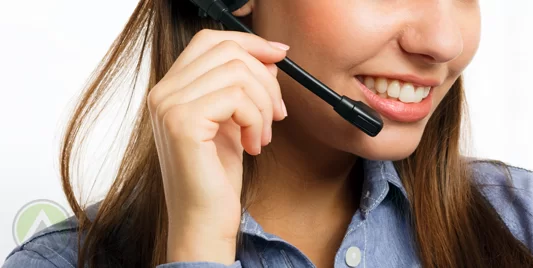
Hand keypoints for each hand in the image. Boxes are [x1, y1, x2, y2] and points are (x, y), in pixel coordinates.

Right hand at [147, 29, 288, 263]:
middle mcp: (163, 92)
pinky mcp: (182, 122)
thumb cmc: (217, 177)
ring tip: (263, 135)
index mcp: (172, 88)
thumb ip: (243, 88)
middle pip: (227, 51)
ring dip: (264, 104)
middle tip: (277, 114)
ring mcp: (169, 105)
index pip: (210, 40)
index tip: (280, 55)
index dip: (250, 42)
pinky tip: (253, 146)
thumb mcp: (234, 121)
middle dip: (266, 79)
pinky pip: (236, 98)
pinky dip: (256, 120)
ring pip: (237, 72)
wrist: (203, 220)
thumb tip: (269, 60)